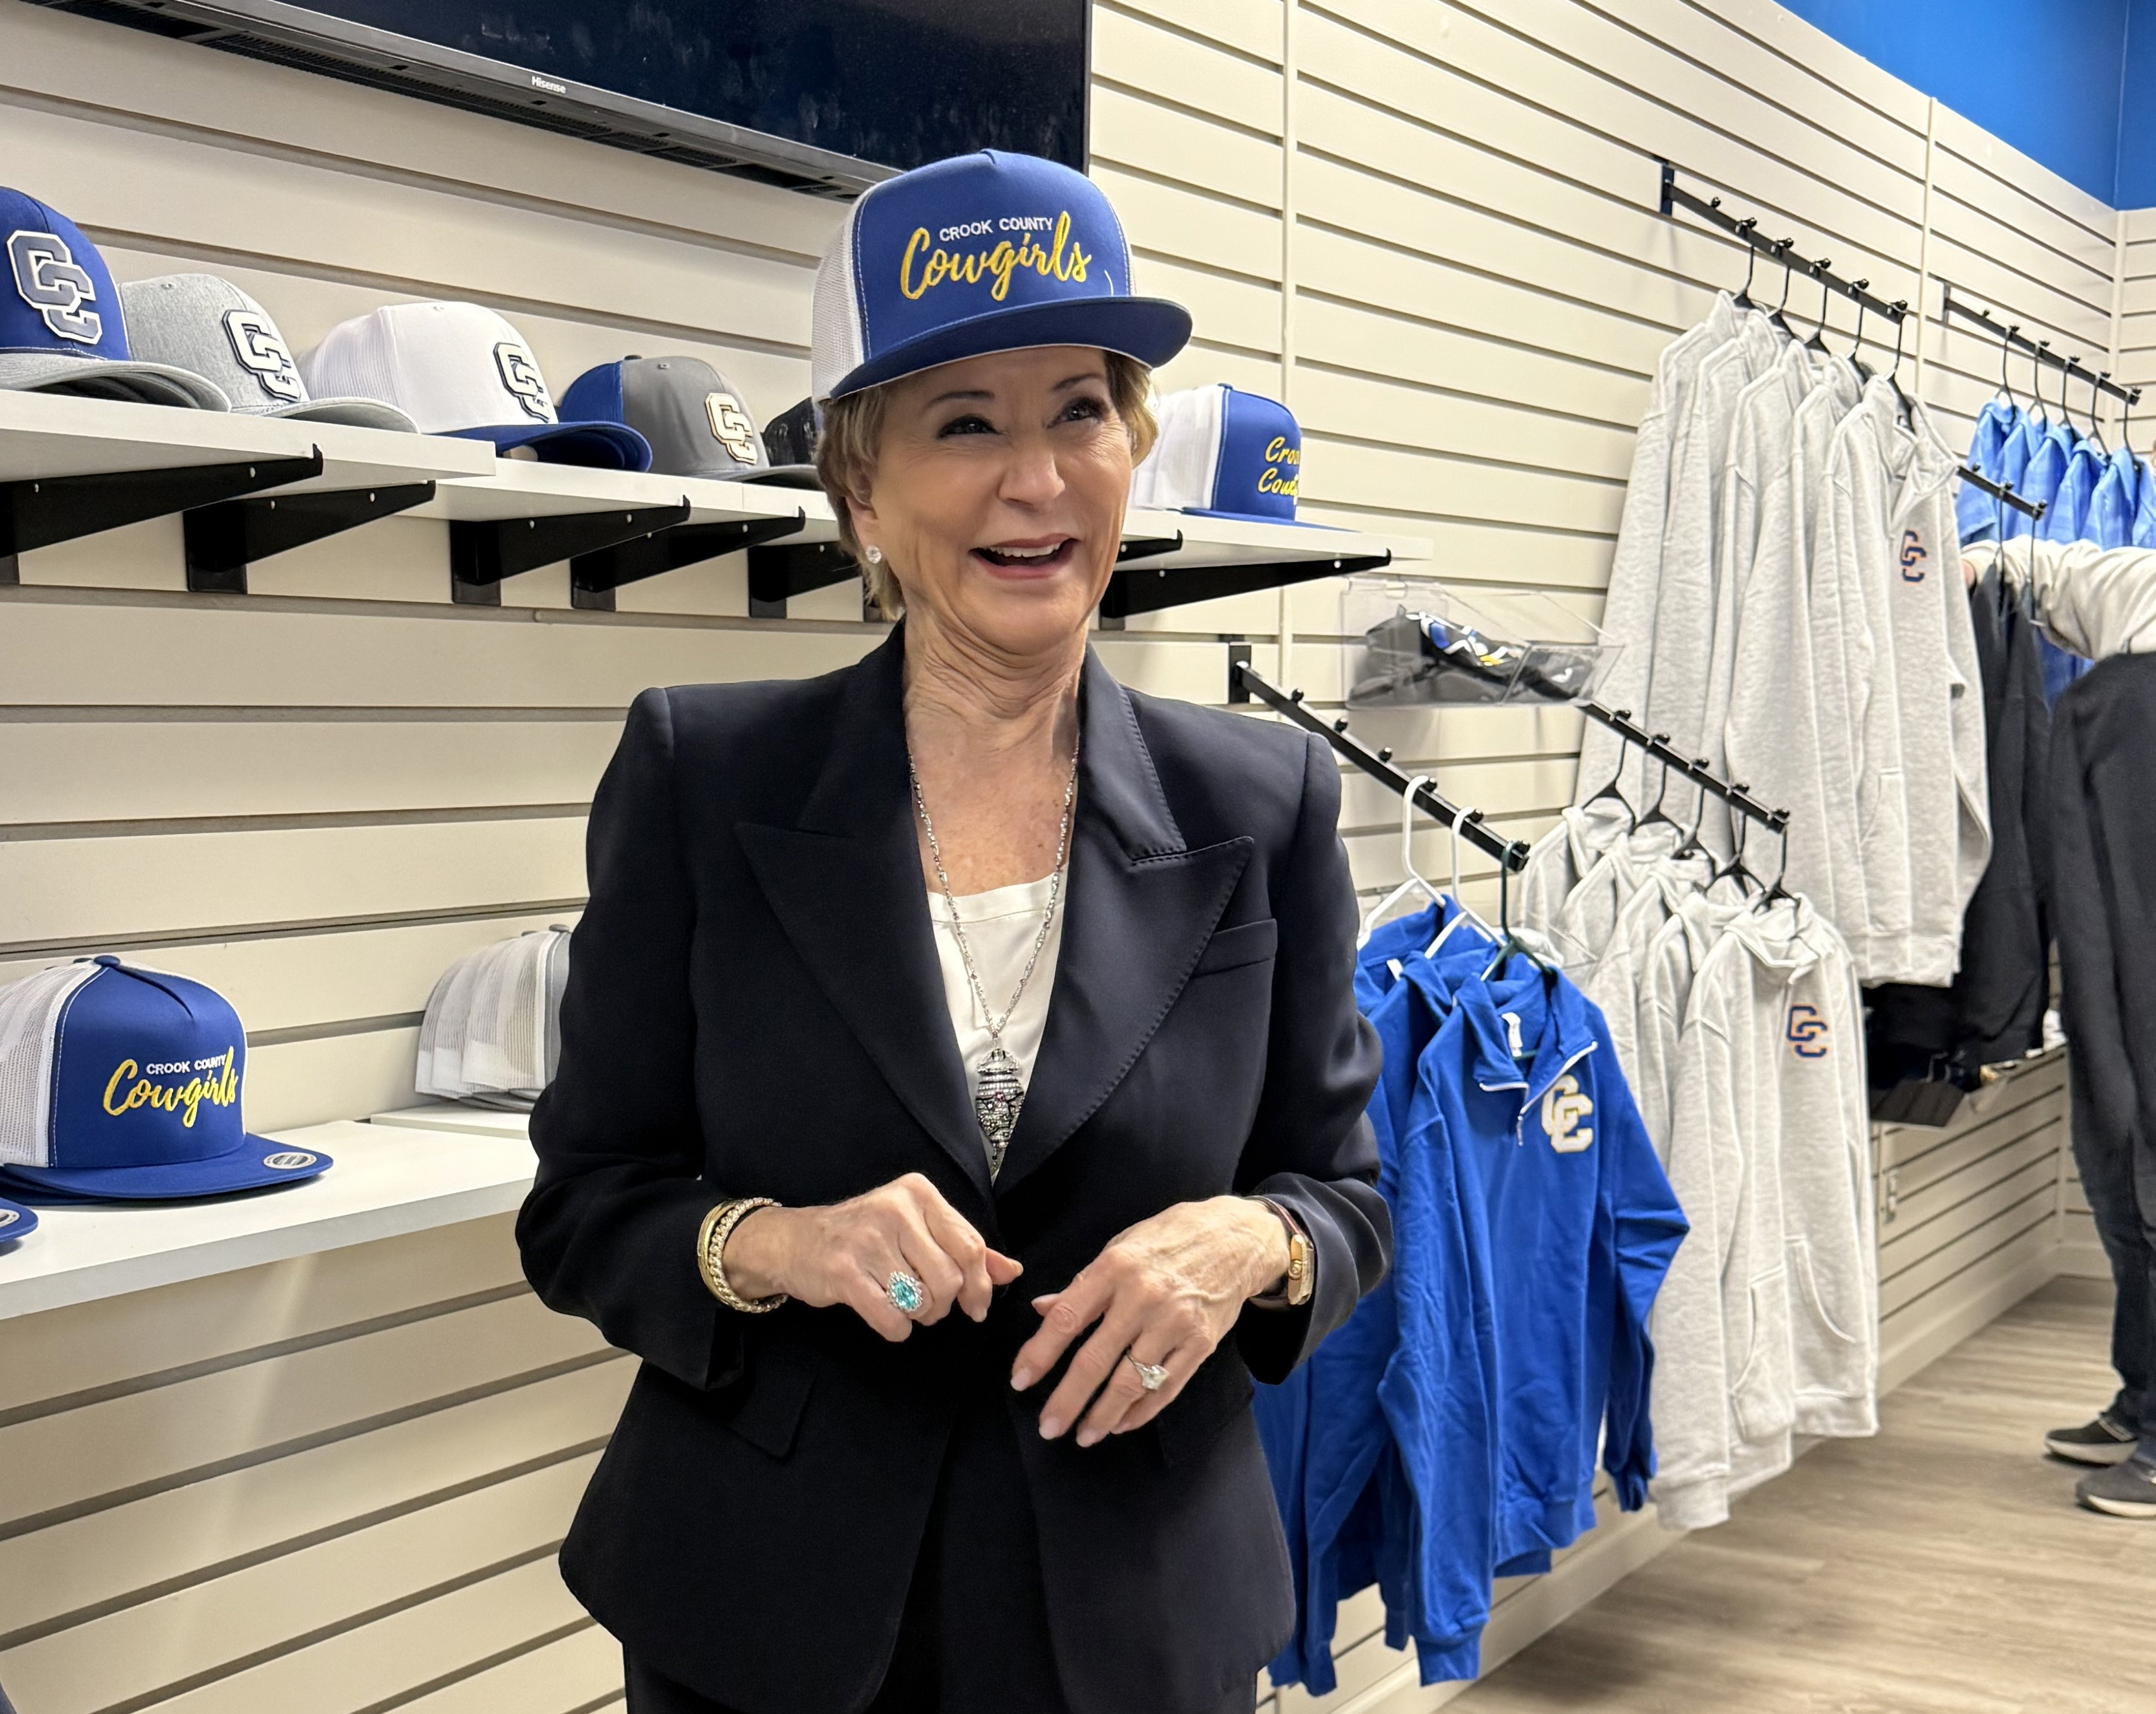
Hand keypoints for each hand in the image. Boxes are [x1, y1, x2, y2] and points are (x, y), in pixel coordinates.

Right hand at [723, 1173, 1021, 1341]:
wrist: (793, 1242)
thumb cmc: (864, 1236)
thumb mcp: (916, 1228)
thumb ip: (964, 1247)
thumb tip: (1011, 1271)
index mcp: (918, 1193)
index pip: (971, 1246)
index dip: (980, 1285)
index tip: (977, 1307)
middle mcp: (895, 1209)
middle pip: (950, 1278)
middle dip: (944, 1304)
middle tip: (928, 1304)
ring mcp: (867, 1239)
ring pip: (923, 1300)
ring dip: (918, 1315)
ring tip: (902, 1303)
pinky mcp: (844, 1271)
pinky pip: (892, 1318)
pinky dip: (895, 1328)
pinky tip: (885, 1316)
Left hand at [1011, 1196, 1289, 1447]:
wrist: (1234, 1238)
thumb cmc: (1169, 1239)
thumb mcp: (1120, 1247)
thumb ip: (1082, 1285)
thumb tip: (1042, 1310)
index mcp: (1114, 1269)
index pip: (1067, 1319)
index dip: (1040, 1353)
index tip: (1021, 1380)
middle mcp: (1143, 1297)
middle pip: (1096, 1360)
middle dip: (1067, 1399)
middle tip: (1048, 1426)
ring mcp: (1175, 1323)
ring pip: (1131, 1381)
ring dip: (1102, 1415)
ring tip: (1083, 1435)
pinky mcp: (1201, 1343)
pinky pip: (1166, 1387)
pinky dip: (1141, 1411)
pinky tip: (1120, 1423)